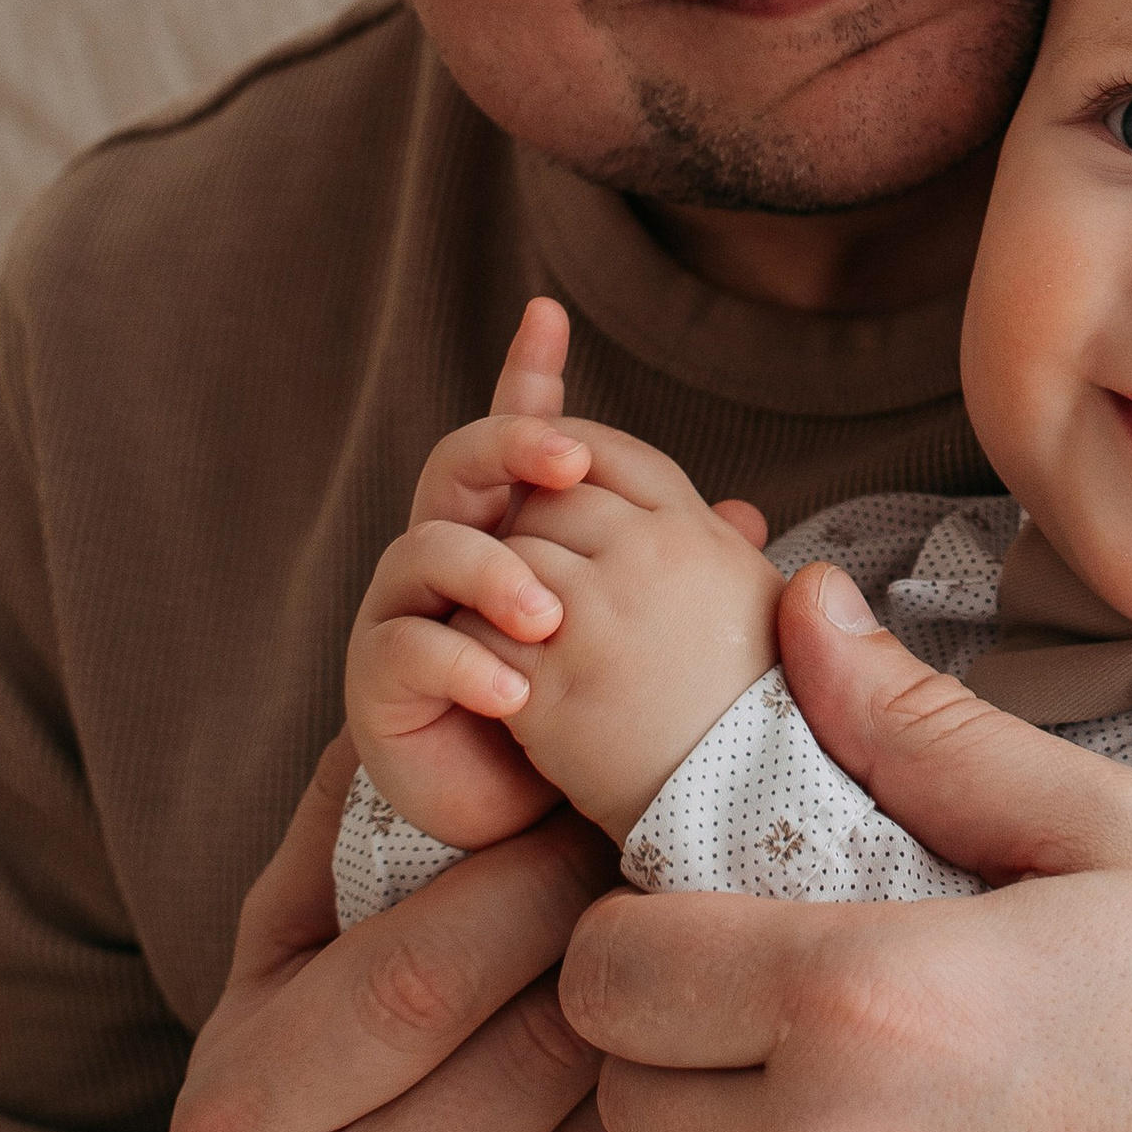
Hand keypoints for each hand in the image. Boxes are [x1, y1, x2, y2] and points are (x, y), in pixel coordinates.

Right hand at [170, 737, 697, 1131]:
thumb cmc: (315, 1107)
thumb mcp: (282, 969)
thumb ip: (345, 827)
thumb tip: (433, 666)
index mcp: (248, 1109)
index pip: (437, 959)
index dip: (548, 868)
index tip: (608, 812)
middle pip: (548, 1038)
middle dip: (639, 938)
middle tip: (700, 866)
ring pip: (626, 1124)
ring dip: (692, 1030)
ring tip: (718, 964)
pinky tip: (725, 1082)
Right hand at [348, 296, 774, 843]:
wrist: (522, 818)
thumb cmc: (586, 715)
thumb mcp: (642, 637)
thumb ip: (677, 572)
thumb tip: (749, 514)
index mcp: (515, 528)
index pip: (522, 438)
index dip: (529, 376)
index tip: (548, 313)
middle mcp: (451, 553)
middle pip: (460, 463)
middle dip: (511, 446)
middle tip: (569, 462)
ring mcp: (408, 611)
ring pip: (430, 550)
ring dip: (495, 575)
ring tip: (550, 618)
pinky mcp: (382, 681)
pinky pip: (411, 651)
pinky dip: (464, 665)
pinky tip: (512, 694)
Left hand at [559, 564, 1131, 1131]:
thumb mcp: (1113, 837)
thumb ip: (925, 729)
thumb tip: (804, 610)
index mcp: (868, 1000)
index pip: (610, 970)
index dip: (645, 936)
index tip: (717, 930)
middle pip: (623, 1096)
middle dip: (685, 1045)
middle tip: (802, 1018)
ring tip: (873, 1118)